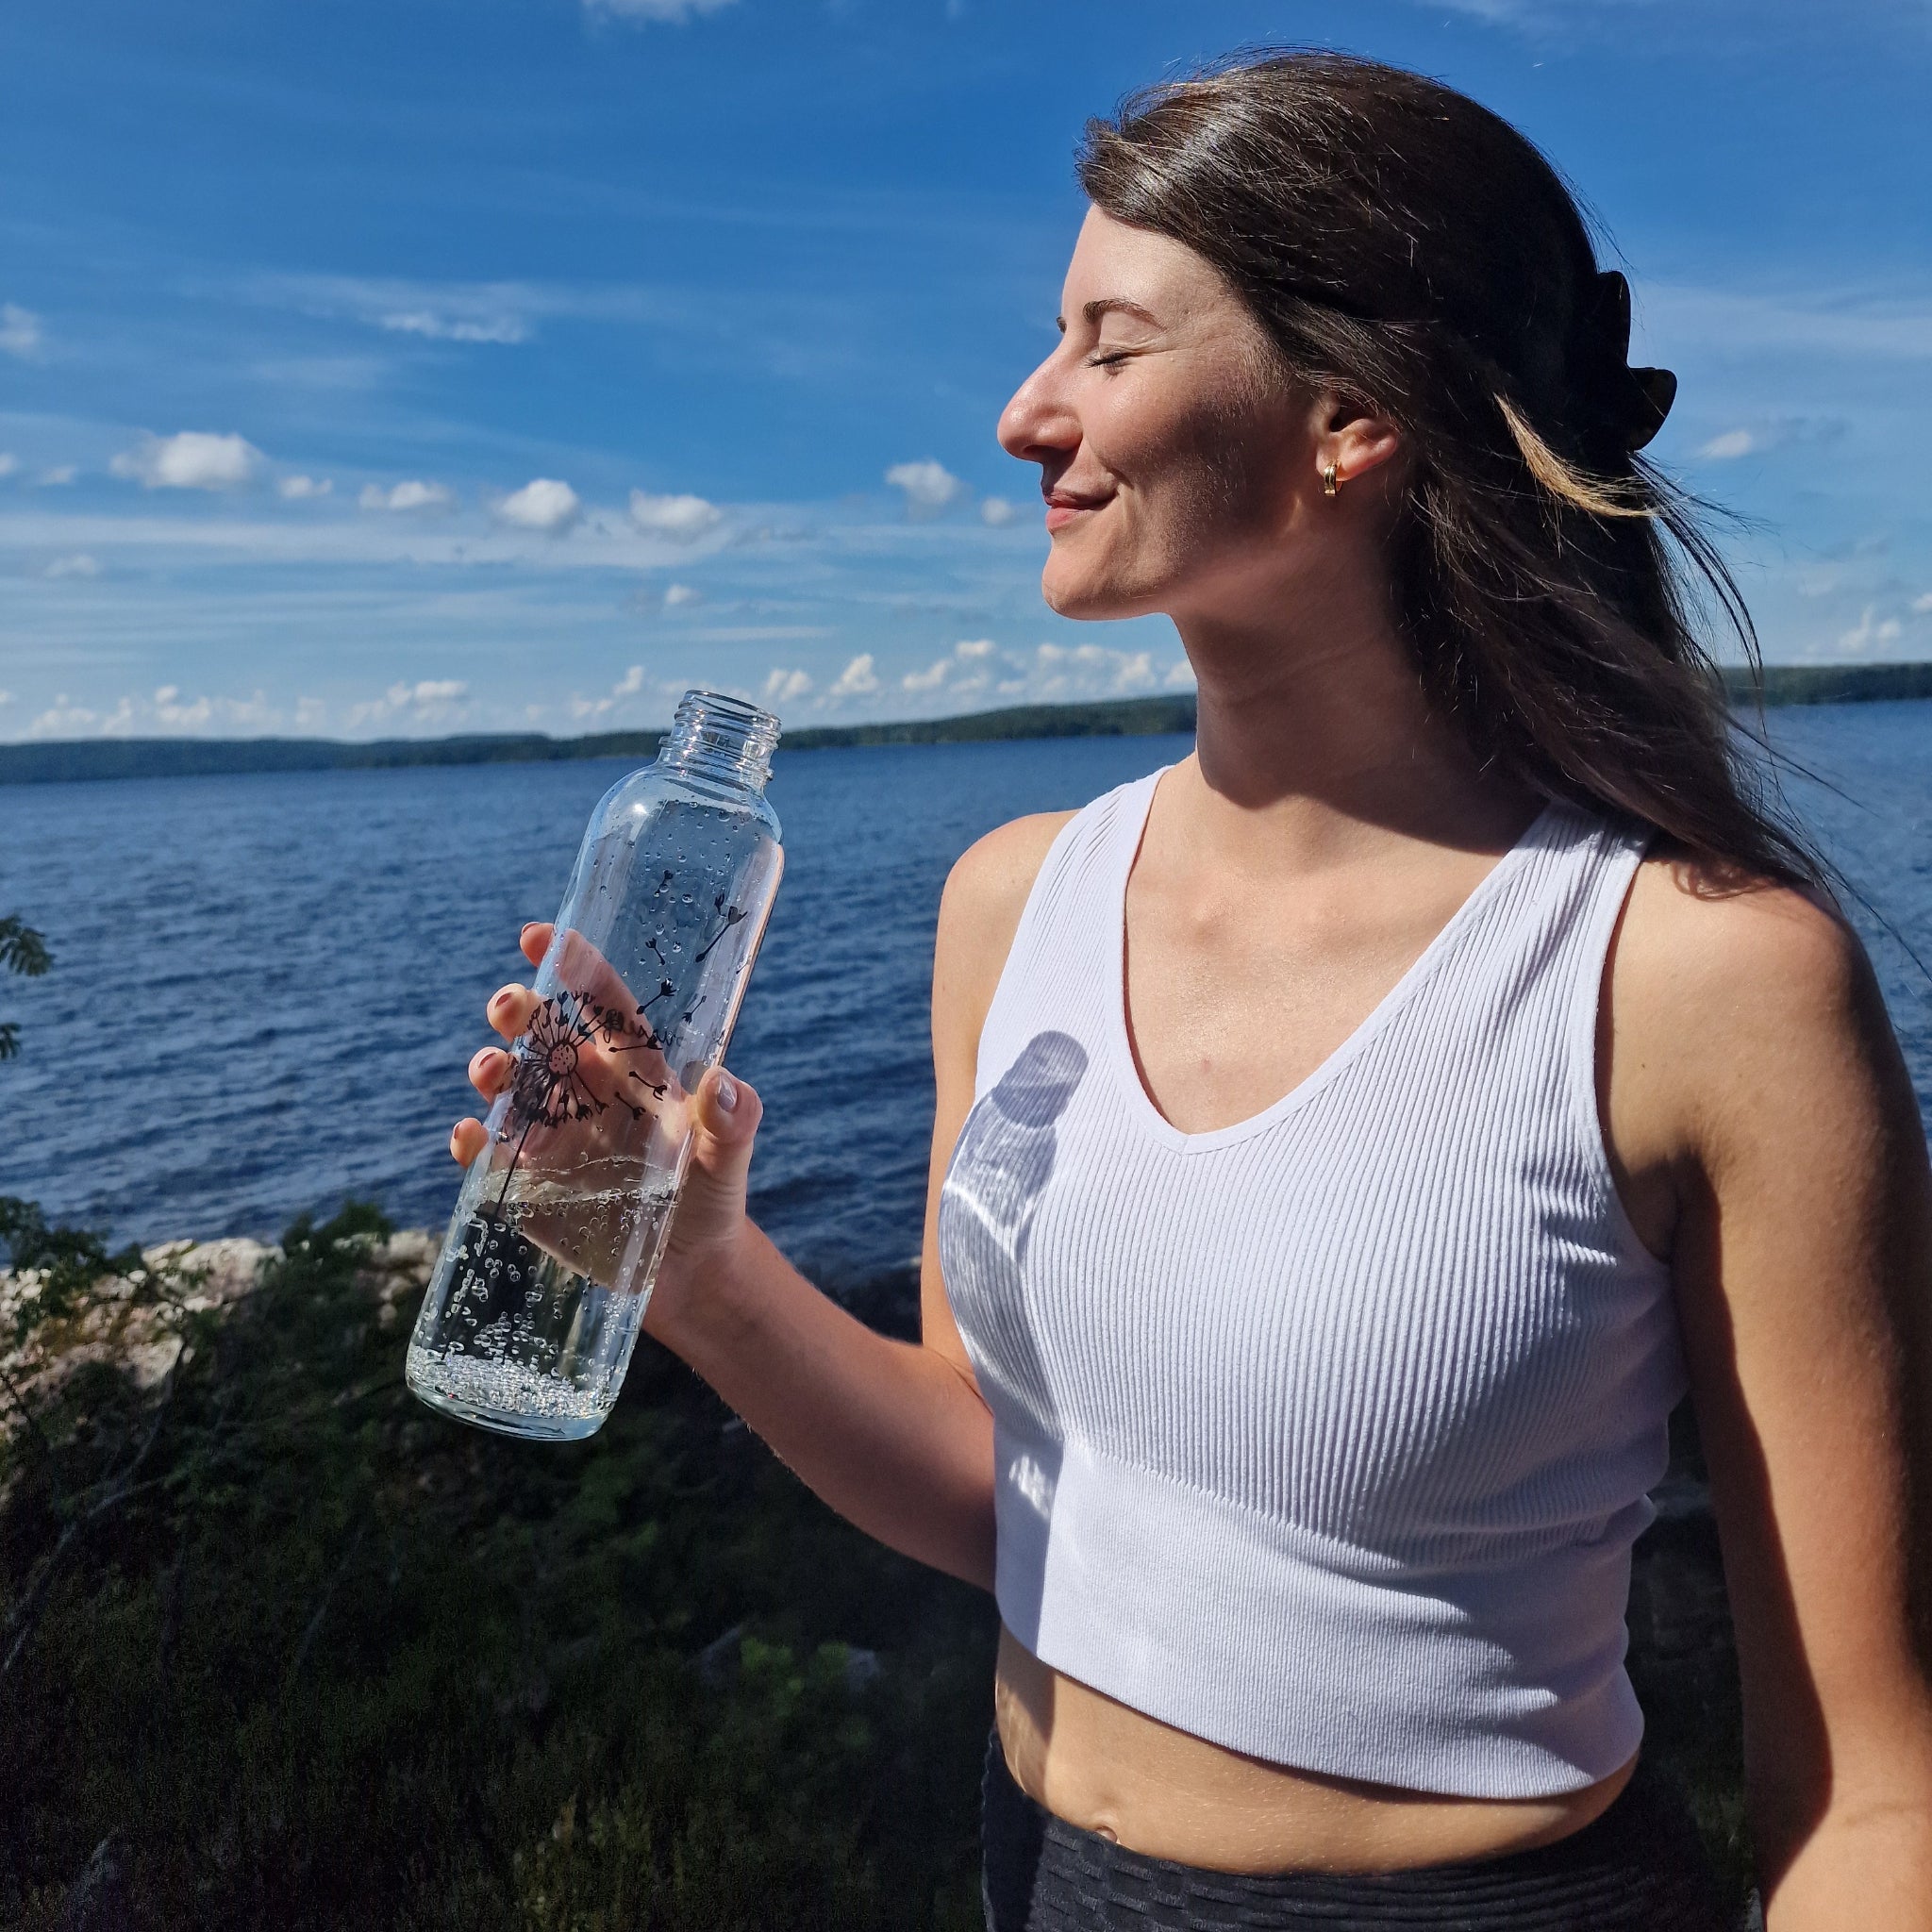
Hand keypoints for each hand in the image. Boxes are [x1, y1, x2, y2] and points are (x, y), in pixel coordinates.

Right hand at [452, 922, 763, 1306]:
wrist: (690, 1273)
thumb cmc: (714, 1198)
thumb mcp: (729, 1157)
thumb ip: (733, 1119)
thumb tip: (723, 1083)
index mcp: (635, 1070)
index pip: (602, 1007)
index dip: (575, 968)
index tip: (543, 937)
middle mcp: (587, 1093)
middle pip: (544, 1036)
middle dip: (519, 1012)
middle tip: (507, 1004)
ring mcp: (553, 1137)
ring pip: (510, 1088)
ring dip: (491, 1071)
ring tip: (489, 1069)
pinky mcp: (529, 1186)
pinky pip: (489, 1156)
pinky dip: (472, 1142)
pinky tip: (469, 1136)